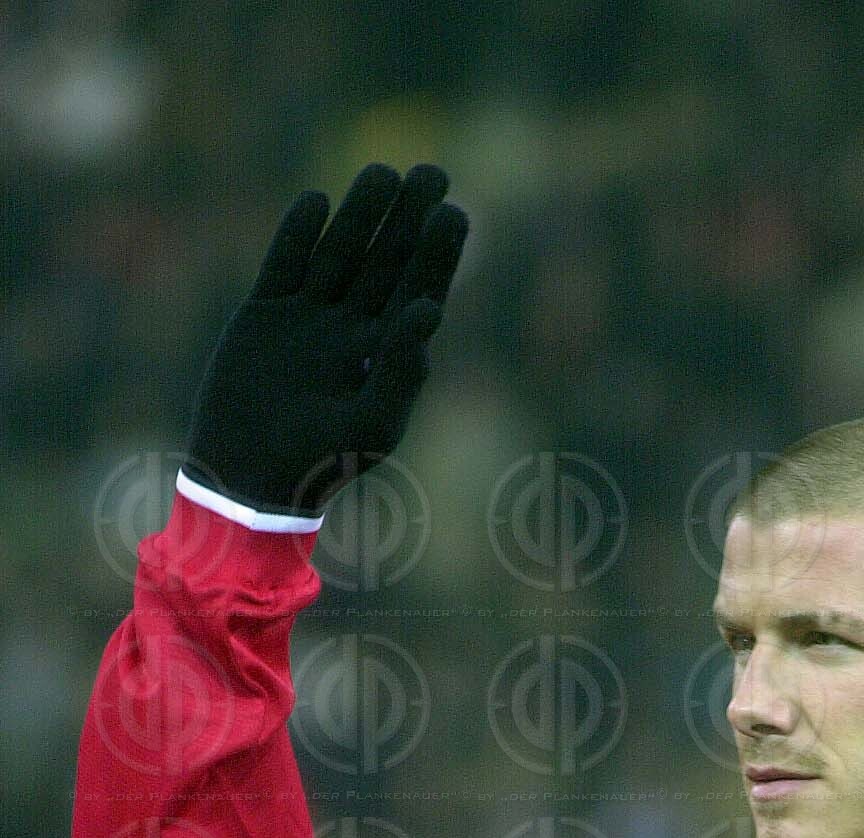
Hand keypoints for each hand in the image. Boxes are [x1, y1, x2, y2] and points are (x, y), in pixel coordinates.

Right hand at [183, 162, 468, 516]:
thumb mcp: (372, 423)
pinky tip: (317, 201)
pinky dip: (298, 235)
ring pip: (338, 254)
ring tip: (382, 174)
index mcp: (383, 357)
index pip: (417, 293)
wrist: (249, 479)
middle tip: (432, 173)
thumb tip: (431, 309)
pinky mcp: (264, 315)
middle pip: (385, 263)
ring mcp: (307, 320)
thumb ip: (402, 368)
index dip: (437, 254)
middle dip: (407, 220)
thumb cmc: (319, 464)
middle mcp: (350, 332)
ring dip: (359, 215)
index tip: (454, 214)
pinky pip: (285, 264)